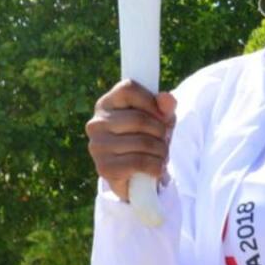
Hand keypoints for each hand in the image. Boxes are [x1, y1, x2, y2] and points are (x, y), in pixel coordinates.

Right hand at [85, 80, 176, 201]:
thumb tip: (167, 100)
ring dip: (161, 150)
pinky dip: (156, 166)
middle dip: (160, 131)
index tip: (161, 114)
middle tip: (164, 139)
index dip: (150, 101)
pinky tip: (156, 167)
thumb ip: (165, 106)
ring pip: (142, 142)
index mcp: (107, 103)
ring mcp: (98, 146)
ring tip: (161, 154)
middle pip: (139, 118)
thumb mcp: (160, 118)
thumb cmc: (147, 137)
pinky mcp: (104, 168)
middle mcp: (97, 123)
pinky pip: (139, 162)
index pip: (128, 89)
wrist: (137, 175)